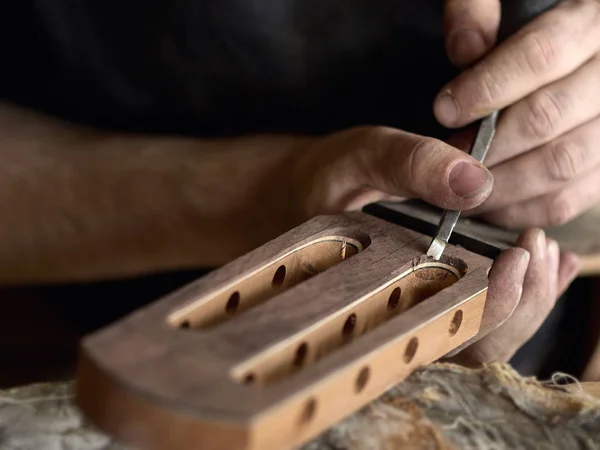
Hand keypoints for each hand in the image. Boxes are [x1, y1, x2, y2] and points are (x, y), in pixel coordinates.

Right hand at [289, 126, 577, 361]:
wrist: (301, 197)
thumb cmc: (325, 180)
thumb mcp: (360, 156)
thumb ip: (410, 163)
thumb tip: (475, 180)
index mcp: (375, 291)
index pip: (446, 325)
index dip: (494, 302)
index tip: (519, 256)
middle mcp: (400, 314)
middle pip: (480, 345)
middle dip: (524, 303)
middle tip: (539, 249)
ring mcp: (420, 311)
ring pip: (490, 337)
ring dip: (530, 300)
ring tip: (546, 253)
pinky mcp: (436, 299)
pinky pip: (489, 314)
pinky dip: (528, 292)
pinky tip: (547, 262)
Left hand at [437, 0, 599, 228]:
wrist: (573, 55)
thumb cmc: (526, 25)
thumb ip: (477, 9)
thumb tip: (466, 49)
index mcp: (591, 19)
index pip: (540, 54)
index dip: (486, 88)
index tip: (444, 110)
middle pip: (547, 117)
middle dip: (486, 144)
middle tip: (448, 154)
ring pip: (563, 164)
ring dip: (501, 183)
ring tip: (461, 182)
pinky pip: (573, 198)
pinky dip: (525, 208)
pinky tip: (489, 203)